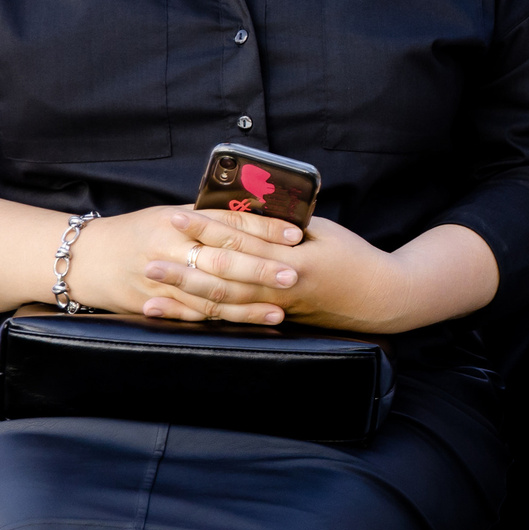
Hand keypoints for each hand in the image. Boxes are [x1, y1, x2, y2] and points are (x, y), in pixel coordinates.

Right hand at [63, 205, 299, 325]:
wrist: (86, 258)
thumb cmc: (137, 232)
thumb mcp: (171, 215)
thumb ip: (210, 217)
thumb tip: (258, 212)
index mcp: (178, 220)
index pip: (230, 223)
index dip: (265, 229)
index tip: (296, 236)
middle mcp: (170, 248)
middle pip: (223, 259)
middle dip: (262, 268)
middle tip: (295, 275)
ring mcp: (161, 280)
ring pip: (211, 293)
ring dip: (247, 303)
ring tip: (280, 308)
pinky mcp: (154, 304)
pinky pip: (192, 315)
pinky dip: (221, 321)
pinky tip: (246, 322)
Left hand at [138, 209, 405, 330]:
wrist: (380, 297)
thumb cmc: (354, 258)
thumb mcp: (323, 231)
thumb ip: (284, 223)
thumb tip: (246, 209)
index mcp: (292, 258)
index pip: (240, 241)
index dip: (206, 229)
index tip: (177, 217)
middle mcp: (279, 286)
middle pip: (223, 276)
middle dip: (184, 266)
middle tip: (148, 259)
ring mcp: (276, 307)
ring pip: (223, 303)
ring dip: (185, 296)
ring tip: (153, 291)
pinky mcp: (275, 319)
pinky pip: (233, 318)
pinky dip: (203, 317)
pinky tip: (180, 316)